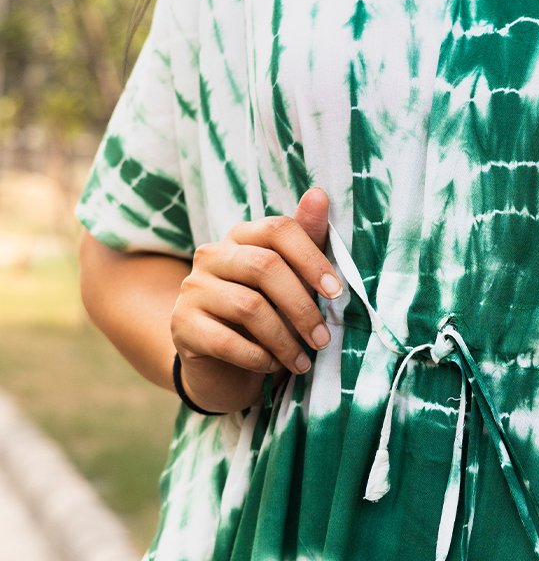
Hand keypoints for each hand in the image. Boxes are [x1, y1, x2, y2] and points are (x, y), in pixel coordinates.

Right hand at [170, 187, 341, 413]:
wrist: (222, 364)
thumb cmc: (267, 315)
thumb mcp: (291, 280)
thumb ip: (307, 240)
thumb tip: (320, 193)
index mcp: (242, 236)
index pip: (278, 229)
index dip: (311, 258)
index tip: (336, 292)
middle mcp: (212, 255)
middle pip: (265, 266)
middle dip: (302, 306)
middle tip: (323, 338)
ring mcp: (192, 289)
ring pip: (248, 306)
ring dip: (284, 340)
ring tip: (304, 361)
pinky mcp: (181, 326)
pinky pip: (226, 341)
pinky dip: (257, 358)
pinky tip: (272, 367)